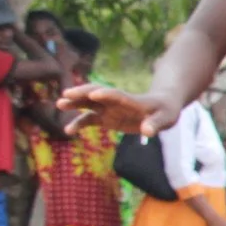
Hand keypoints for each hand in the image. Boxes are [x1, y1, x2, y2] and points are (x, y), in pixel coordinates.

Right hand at [59, 84, 177, 134]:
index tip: (94, 94)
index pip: (118, 95)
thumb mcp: (166, 118)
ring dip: (74, 104)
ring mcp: (109, 109)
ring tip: (59, 105)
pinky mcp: (105, 118)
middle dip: (82, 94)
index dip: (107, 94)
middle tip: (66, 94)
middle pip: (97, 94)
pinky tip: (68, 131)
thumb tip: (147, 132)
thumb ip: (156, 125)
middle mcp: (117, 102)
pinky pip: (89, 119)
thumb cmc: (165, 112)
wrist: (160, 107)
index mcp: (132, 100)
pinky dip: (78, 124)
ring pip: (88, 104)